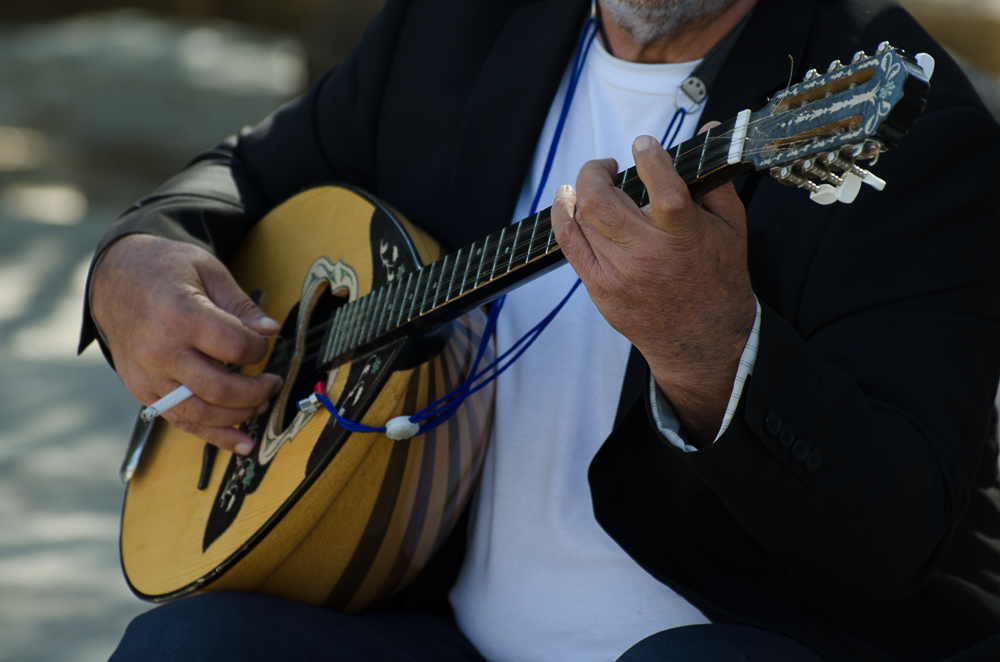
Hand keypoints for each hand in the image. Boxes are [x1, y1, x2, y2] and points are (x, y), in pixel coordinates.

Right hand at [91, 235, 282, 454]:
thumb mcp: (208, 270)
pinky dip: (214, 435)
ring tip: (261, 405)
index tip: (264, 343)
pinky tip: (242, 442)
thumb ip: (241, 305)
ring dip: (239, 416)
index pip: (236, 347)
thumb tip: (270, 331)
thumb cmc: (164, 270)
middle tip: (272, 383)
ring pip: (202, 412)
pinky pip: (181, 420)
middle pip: (221, 388)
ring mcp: (148, 375)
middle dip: (257, 391)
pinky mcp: (142, 390)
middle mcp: (161, 351)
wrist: (113, 280)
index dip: (260, 348)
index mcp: (180, 316)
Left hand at [551, 133, 755, 444]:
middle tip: (608, 166)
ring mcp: (618, 273)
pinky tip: (569, 202)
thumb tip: (708, 132)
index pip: (663, 189)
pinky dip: (562, 215)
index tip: (643, 144)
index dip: (649, 158)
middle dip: (596, 171)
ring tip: (595, 185)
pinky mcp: (600, 287)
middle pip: (600, 200)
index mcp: (685, 237)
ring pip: (581, 218)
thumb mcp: (731, 227)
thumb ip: (715, 178)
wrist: (702, 341)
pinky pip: (568, 242)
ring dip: (582, 191)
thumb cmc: (719, 280)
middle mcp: (647, 255)